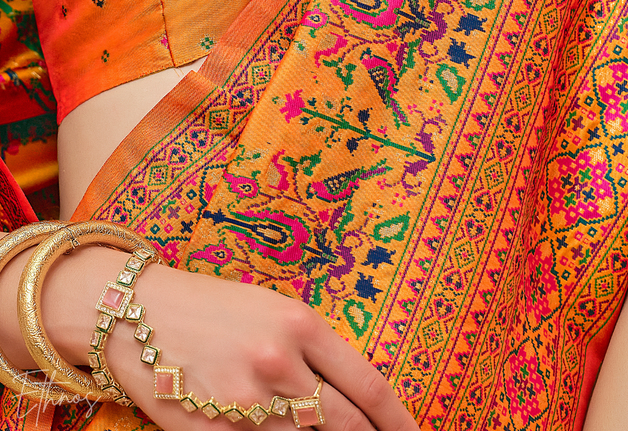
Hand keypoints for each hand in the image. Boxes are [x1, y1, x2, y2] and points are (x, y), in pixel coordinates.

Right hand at [45, 250, 418, 430]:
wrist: (133, 311)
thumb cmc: (210, 306)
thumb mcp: (270, 307)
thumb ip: (312, 348)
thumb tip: (352, 395)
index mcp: (299, 323)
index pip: (368, 385)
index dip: (399, 420)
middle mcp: (278, 363)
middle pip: (345, 424)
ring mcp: (243, 404)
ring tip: (316, 427)